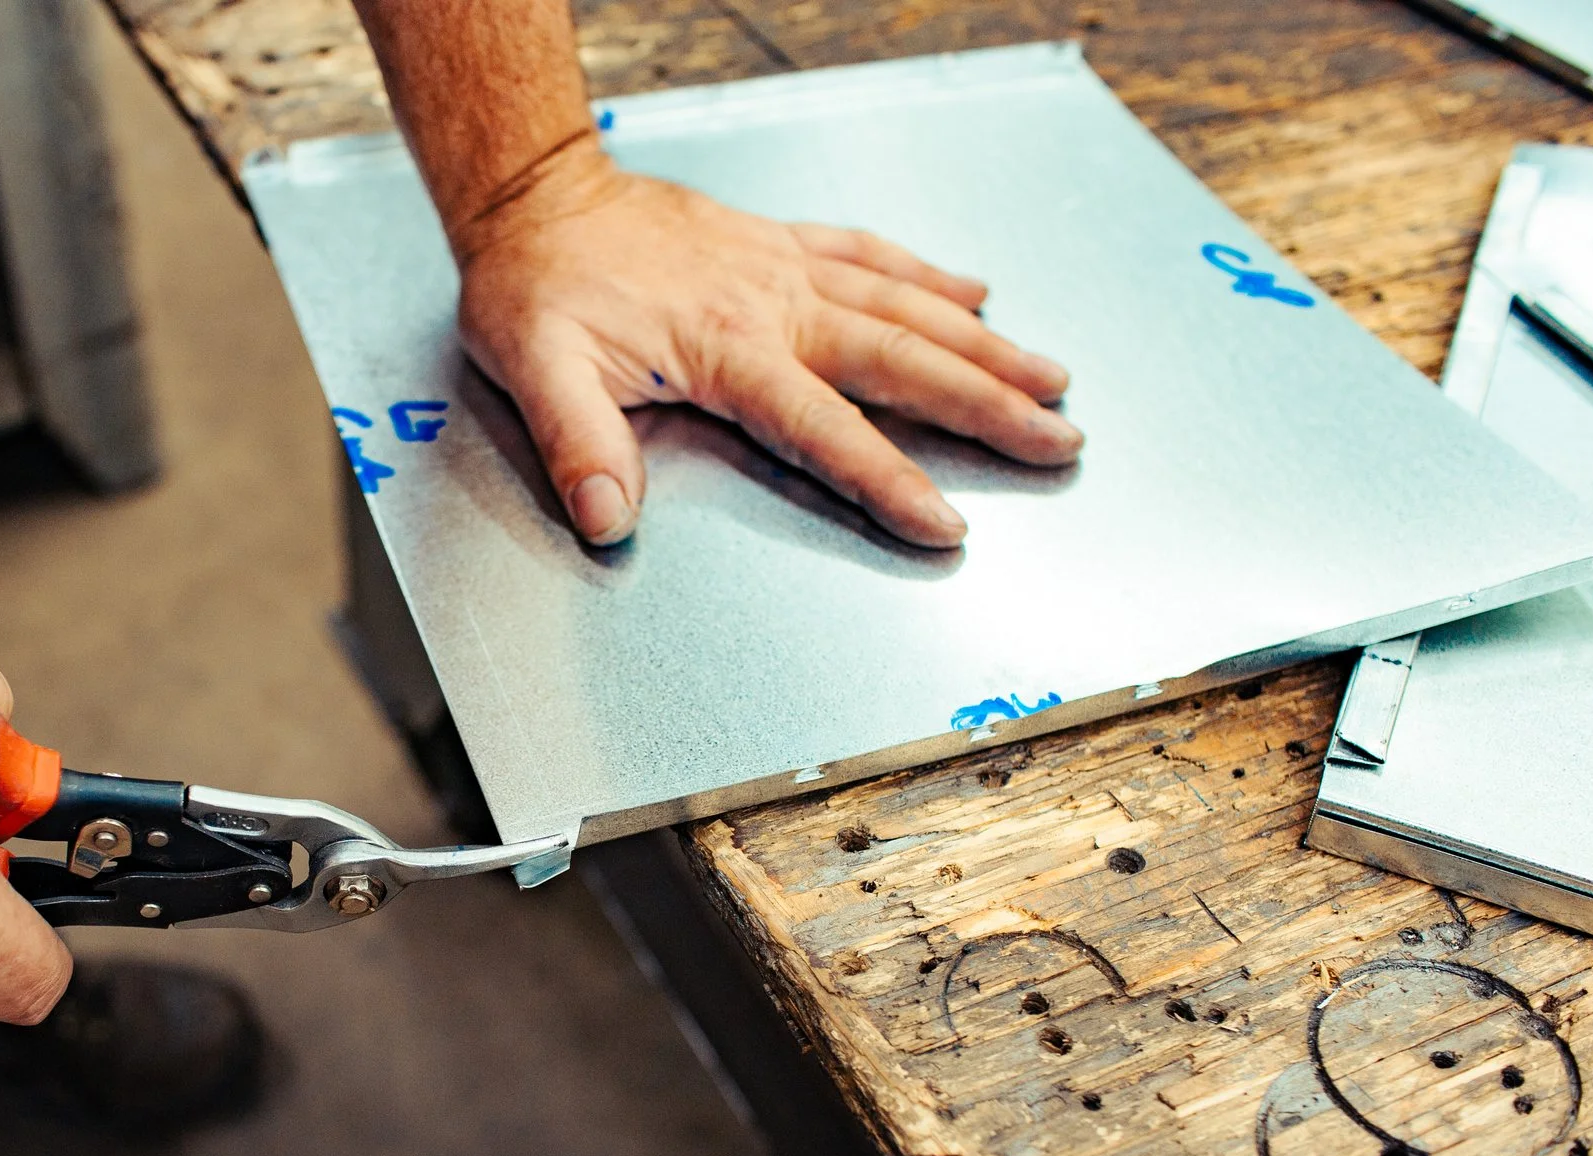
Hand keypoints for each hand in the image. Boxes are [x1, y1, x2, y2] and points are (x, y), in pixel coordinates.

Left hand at [450, 155, 1082, 546]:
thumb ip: (579, 446)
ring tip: (1053, 376)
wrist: (534, 196)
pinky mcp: (777, 242)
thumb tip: (608, 520)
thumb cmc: (535, 287)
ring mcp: (783, 268)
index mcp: (727, 350)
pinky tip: (975, 293)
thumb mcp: (536, 371)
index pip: (826, 429)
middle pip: (903, 361)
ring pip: (905, 306)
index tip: (944, 523)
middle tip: (1058, 439)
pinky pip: (869, 254)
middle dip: (987, 405)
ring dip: (984, 344)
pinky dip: (927, 274)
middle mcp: (773, 305)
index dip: (889, 480)